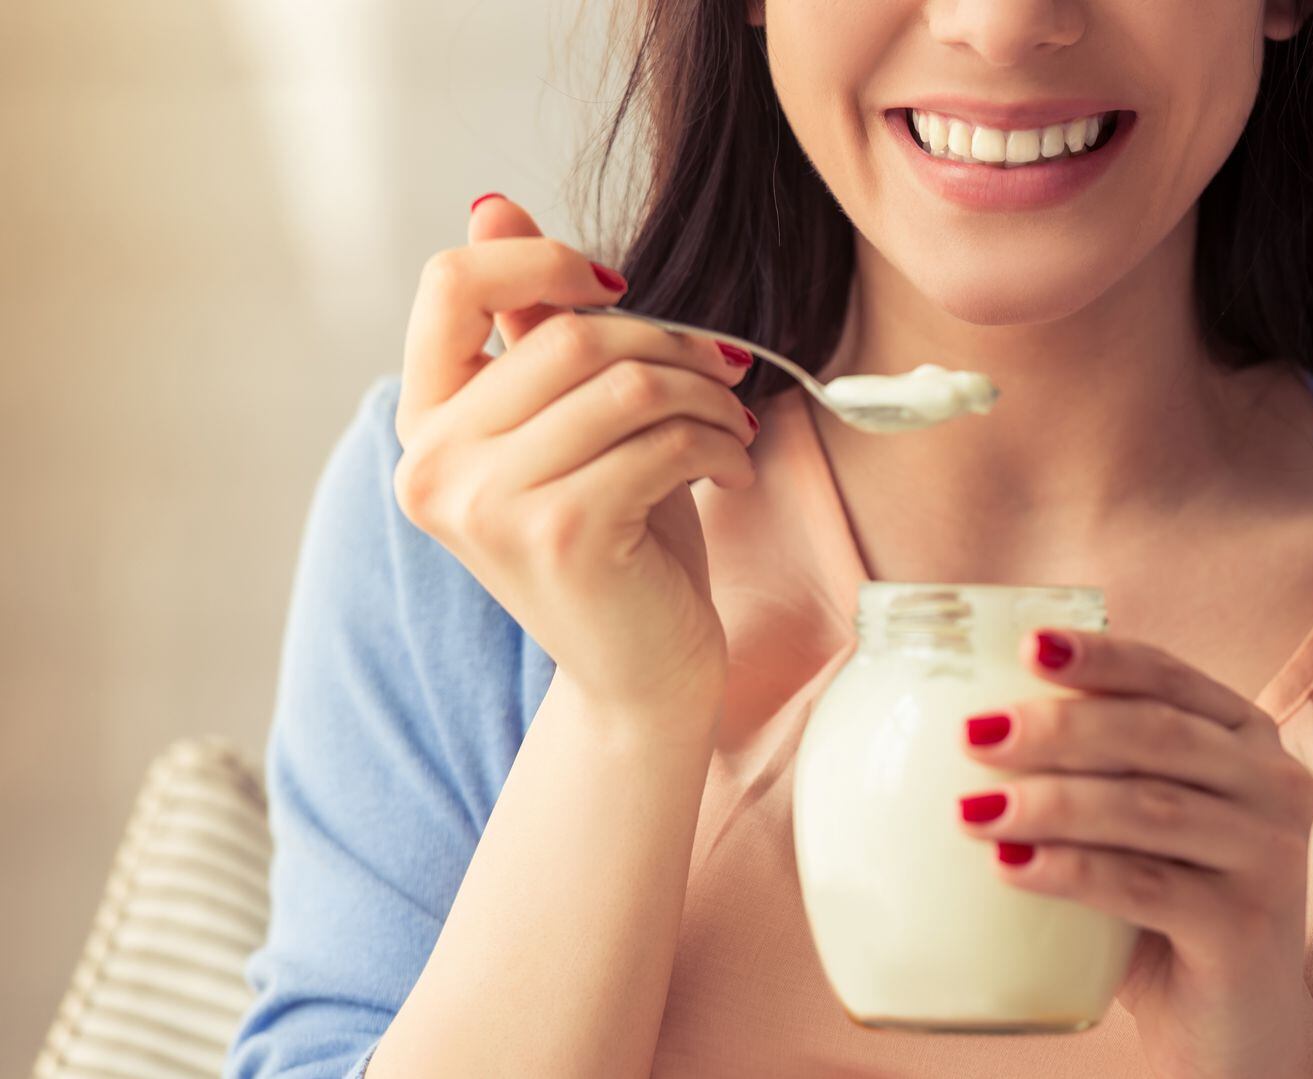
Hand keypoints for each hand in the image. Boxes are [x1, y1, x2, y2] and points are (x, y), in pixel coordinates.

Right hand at [392, 194, 759, 724]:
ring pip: (623, 384)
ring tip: (731, 425)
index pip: (449, 285)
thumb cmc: (616, 541)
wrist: (641, 674)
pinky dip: (717, 445)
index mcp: (425, 423)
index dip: (540, 261)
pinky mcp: (559, 535)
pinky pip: (660, 441)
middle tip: (726, 370)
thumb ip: (527, 329)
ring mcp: (488, 504)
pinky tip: (732, 470)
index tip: (618, 288)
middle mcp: (434, 463)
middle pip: (567, 334)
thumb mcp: (568, 425)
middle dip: (670, 342)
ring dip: (704, 396)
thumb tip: (491, 205)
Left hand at [956, 628, 1312, 1078]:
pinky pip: (1145, 885)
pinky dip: (1070, 871)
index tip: (1027, 646)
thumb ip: (1090, 774)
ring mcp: (1270, 856)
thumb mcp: (1139, 829)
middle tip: (975, 734)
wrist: (1237, 1032)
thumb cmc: (1166, 915)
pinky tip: (1010, 865)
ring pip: (1148, 807)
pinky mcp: (1248, 927)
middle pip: (1157, 734)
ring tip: (971, 809)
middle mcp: (1275, 785)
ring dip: (1052, 802)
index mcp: (1247, 739)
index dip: (1100, 657)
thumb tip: (967, 726)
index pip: (1170, 676)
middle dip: (1060, 728)